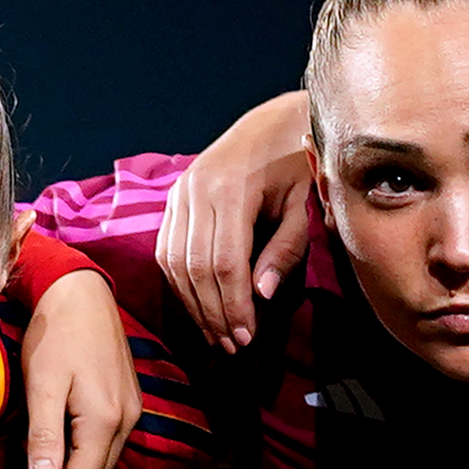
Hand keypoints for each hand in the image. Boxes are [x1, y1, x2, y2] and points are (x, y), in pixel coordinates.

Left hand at [18, 268, 135, 468]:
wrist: (81, 293)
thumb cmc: (55, 335)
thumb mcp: (42, 387)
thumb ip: (44, 436)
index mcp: (105, 421)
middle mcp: (127, 422)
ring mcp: (131, 412)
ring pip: (101, 464)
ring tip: (34, 451)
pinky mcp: (128, 402)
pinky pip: (106, 444)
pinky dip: (80, 451)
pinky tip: (55, 432)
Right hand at [150, 87, 316, 344]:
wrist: (272, 123)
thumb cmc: (297, 164)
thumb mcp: (302, 205)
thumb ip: (285, 248)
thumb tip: (260, 295)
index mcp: (232, 189)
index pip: (225, 263)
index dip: (234, 305)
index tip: (247, 337)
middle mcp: (197, 190)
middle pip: (196, 268)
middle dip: (212, 312)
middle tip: (230, 345)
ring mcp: (180, 193)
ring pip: (175, 263)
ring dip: (193, 303)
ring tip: (214, 332)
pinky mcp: (173, 198)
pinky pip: (167, 249)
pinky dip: (179, 282)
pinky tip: (198, 304)